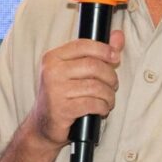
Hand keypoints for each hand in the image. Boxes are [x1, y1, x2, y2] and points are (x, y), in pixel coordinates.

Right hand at [26, 30, 123, 147]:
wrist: (43, 125)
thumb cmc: (62, 96)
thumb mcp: (75, 71)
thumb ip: (97, 52)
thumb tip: (118, 35)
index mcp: (53, 57)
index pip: (83, 45)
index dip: (104, 49)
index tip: (116, 57)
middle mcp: (52, 71)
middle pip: (93, 66)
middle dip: (110, 76)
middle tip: (113, 85)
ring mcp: (56, 90)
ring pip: (96, 86)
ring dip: (109, 95)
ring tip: (108, 99)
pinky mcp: (62, 109)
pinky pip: (93, 103)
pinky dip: (103, 107)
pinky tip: (102, 109)